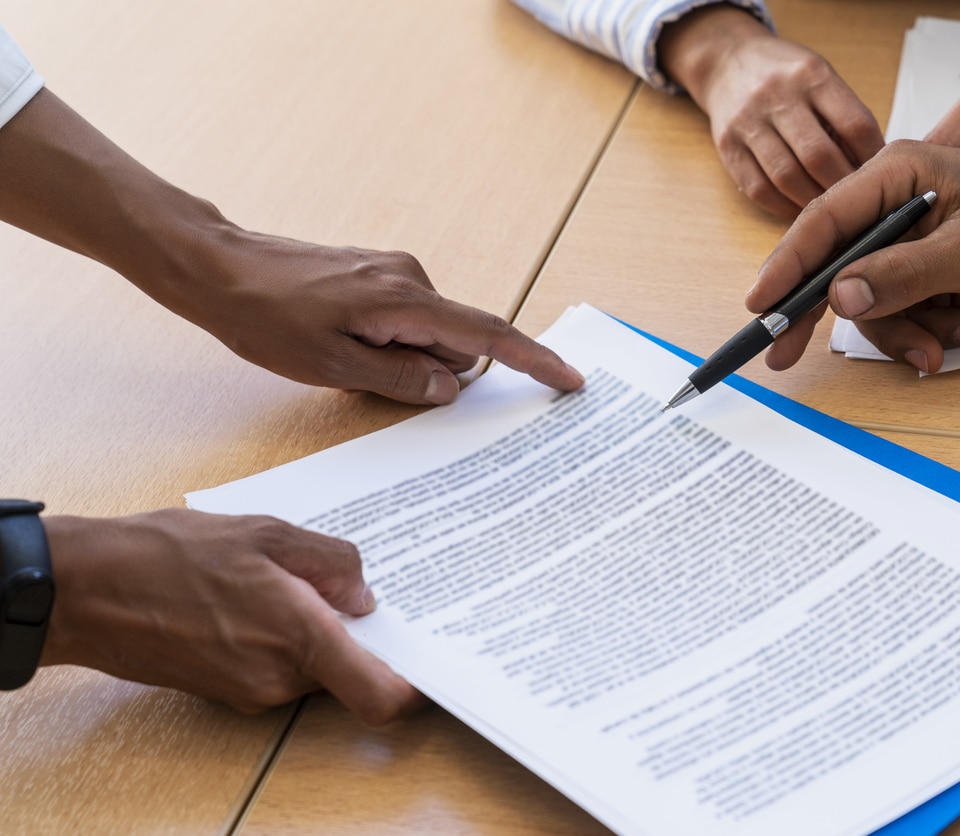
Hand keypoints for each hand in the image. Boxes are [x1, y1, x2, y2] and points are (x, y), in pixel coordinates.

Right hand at [41, 510, 423, 723]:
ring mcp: (251, 690)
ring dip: (320, 630)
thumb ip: (332, 563)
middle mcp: (280, 678)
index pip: (379, 695)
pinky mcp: (228, 689)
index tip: (431, 666)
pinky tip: (268, 595)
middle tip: (363, 589)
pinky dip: (288, 638)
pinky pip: (281, 668)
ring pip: (315, 668)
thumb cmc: (171, 553)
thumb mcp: (267, 532)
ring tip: (301, 576)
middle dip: (362, 635)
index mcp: (299, 638)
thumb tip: (365, 596)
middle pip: (350, 673)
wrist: (88, 589)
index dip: (413, 690)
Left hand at [163, 226, 585, 404]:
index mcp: (404, 300)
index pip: (486, 335)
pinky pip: (406, 320)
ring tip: (340, 356)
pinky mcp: (375, 276)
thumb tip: (450, 386)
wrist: (216, 268)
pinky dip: (390, 342)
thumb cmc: (265, 318)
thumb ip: (401, 380)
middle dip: (432, 370)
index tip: (568, 379)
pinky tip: (341, 344)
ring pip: (428, 333)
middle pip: (454, 340)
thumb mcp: (332, 366)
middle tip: (367, 377)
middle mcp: (409, 278)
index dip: (532, 360)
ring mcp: (392, 273)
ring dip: (402, 357)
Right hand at [658, 5, 882, 217]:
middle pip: (819, 156)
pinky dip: (783, 206)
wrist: (727, 62)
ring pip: (787, 177)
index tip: (879, 173)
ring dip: (812, 201)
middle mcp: (777, 95)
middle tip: (854, 199)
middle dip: (842, 186)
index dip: (872, 157)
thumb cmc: (785, 75)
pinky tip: (798, 208)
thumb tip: (870, 167)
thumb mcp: (819, 76)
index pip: (854, 124)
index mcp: (812, 75)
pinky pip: (759, 188)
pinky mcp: (727, 146)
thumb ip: (843, 115)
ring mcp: (748, 122)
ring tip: (827, 207)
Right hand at [746, 140, 959, 371]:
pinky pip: (899, 307)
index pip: (823, 220)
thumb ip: (903, 272)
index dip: (786, 265)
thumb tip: (839, 294)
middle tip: (786, 354)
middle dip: (829, 312)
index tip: (760, 306)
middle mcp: (896, 201)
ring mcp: (909, 236)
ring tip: (947, 343)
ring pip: (869, 297)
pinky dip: (924, 329)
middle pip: (835, 263)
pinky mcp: (924, 266)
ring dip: (902, 329)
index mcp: (899, 173)